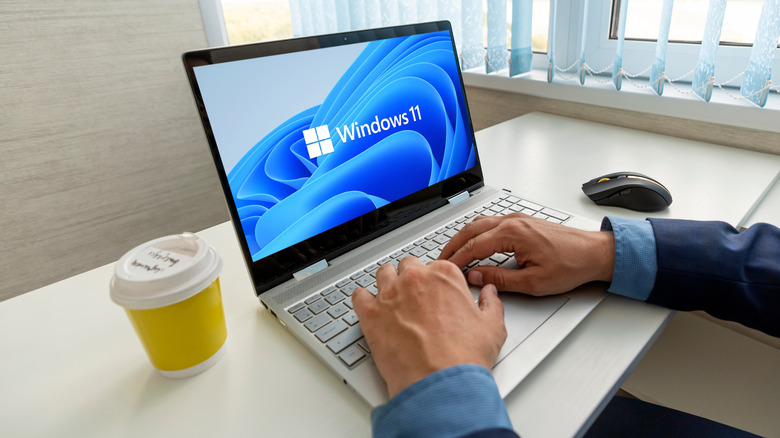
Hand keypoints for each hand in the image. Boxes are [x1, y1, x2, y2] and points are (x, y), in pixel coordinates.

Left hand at [352, 257, 505, 397]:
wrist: (439, 382)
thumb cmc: (464, 356)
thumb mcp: (492, 327)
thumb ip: (491, 304)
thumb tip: (490, 294)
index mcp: (444, 275)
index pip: (438, 266)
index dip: (438, 281)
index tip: (438, 293)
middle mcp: (415, 279)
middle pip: (409, 266)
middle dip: (412, 278)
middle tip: (417, 297)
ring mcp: (390, 294)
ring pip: (383, 274)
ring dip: (388, 283)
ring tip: (393, 299)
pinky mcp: (371, 314)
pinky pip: (358, 296)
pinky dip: (362, 299)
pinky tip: (369, 306)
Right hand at [439, 213, 614, 295]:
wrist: (595, 252)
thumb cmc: (571, 265)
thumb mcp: (533, 282)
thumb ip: (500, 280)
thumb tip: (476, 277)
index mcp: (512, 234)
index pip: (473, 247)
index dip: (455, 260)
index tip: (444, 270)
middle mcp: (512, 221)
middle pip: (470, 230)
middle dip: (452, 246)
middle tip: (440, 261)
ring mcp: (517, 219)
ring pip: (479, 224)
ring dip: (463, 238)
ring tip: (452, 253)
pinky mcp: (522, 222)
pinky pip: (490, 223)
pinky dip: (475, 233)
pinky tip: (472, 243)